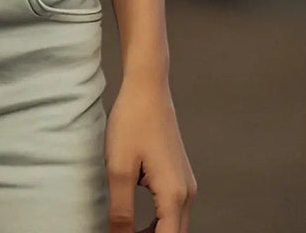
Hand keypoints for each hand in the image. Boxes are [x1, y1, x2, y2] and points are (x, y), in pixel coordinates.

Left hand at [105, 70, 195, 231]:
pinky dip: (158, 222)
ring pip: (174, 224)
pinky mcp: (179, 175)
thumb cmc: (132, 122)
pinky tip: (136, 222)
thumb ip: (121, 210)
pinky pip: (172, 209)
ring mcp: (185, 183)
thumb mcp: (119, 169)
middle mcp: (187, 192)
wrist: (147, 88)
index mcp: (174, 194)